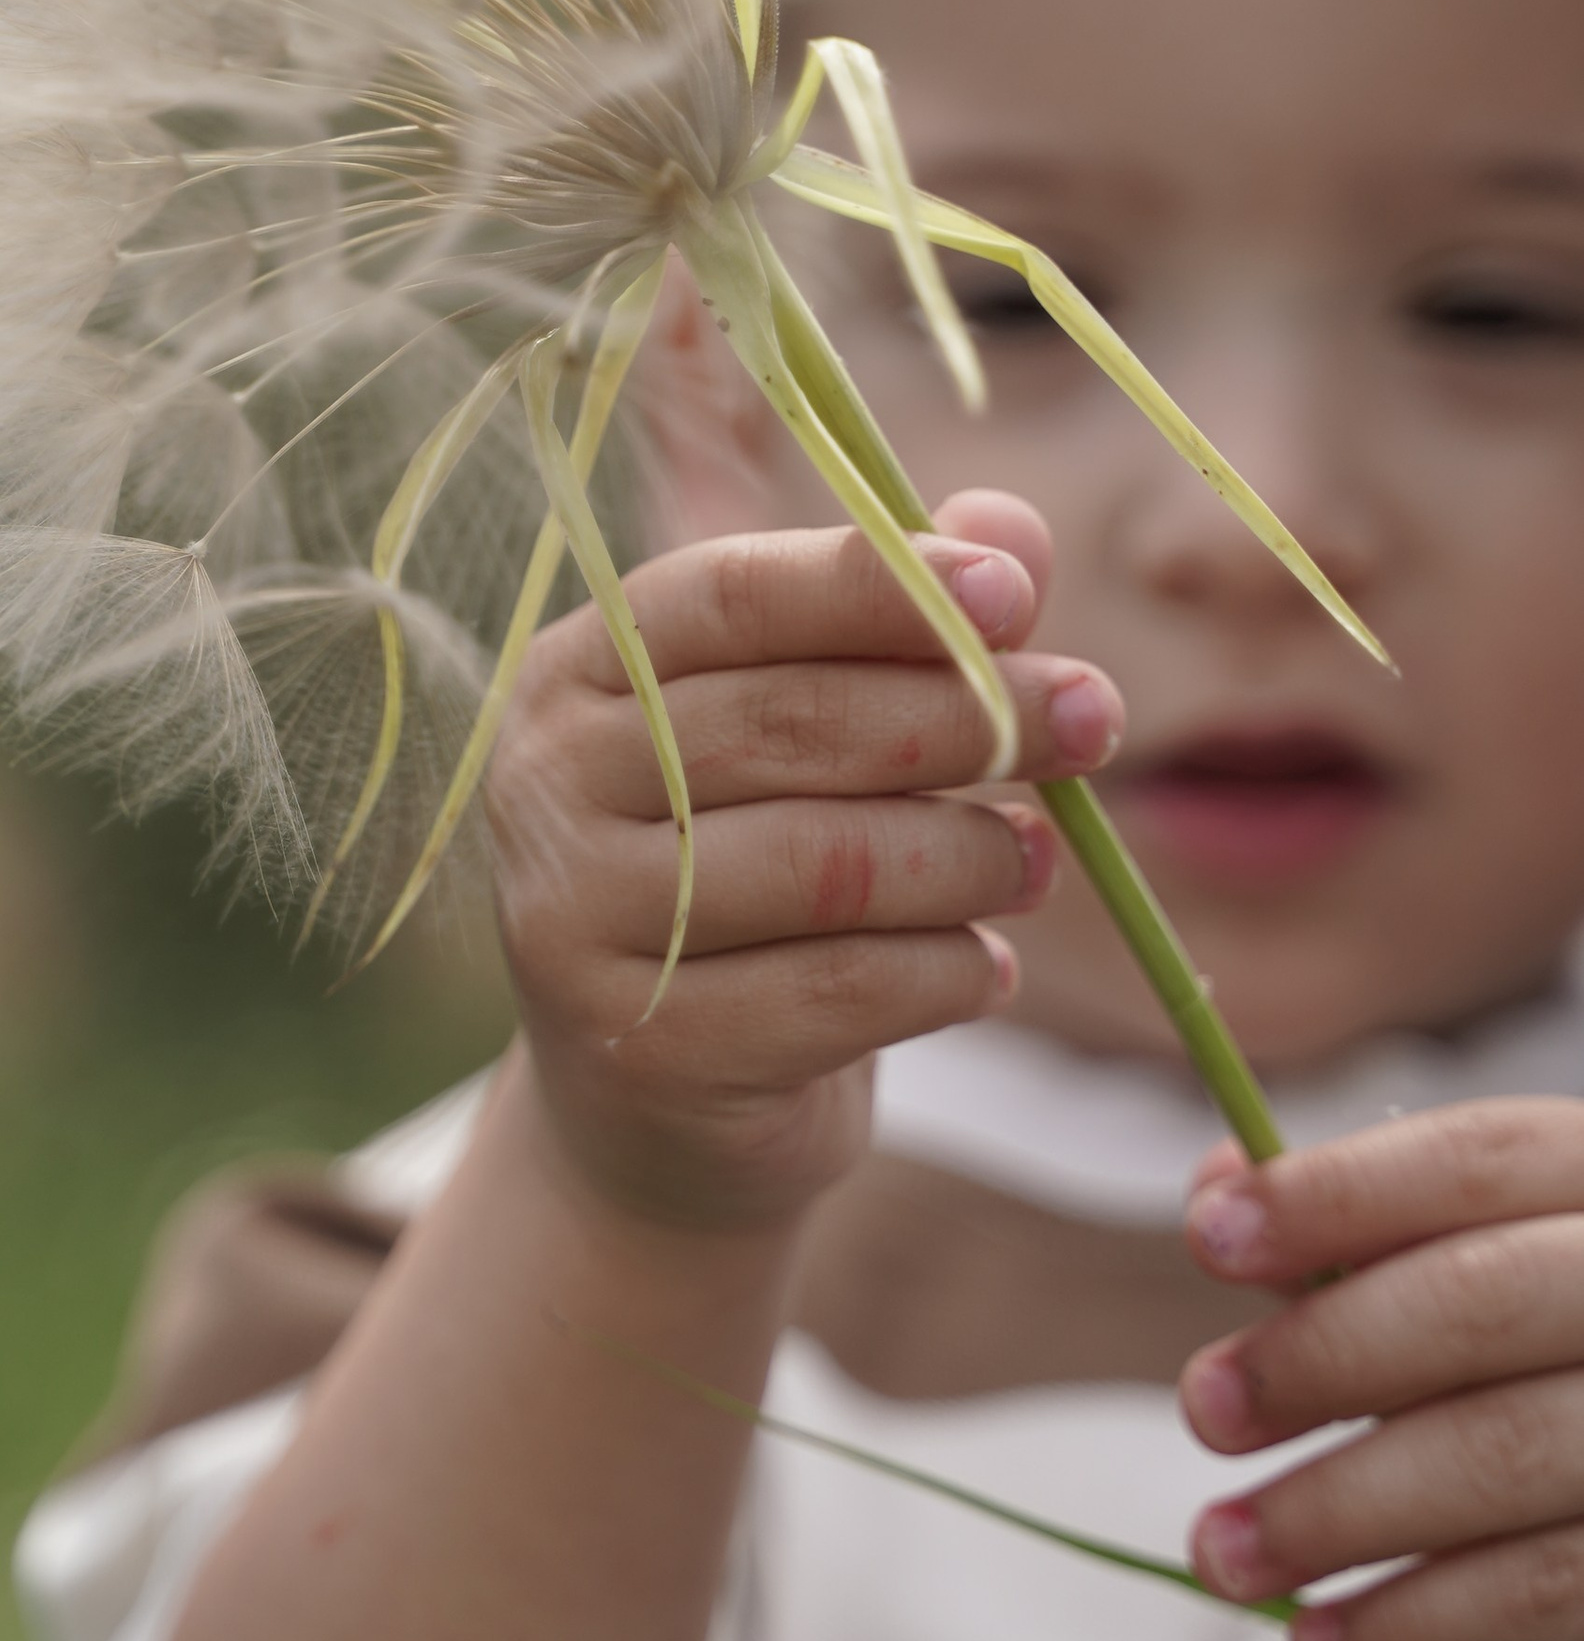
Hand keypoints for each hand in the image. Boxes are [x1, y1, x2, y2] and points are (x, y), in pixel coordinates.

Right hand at [487, 489, 1125, 1237]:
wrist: (654, 1112)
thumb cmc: (747, 883)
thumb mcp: (808, 746)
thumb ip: (899, 626)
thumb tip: (1013, 527)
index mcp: (577, 672)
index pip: (729, 595)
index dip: (878, 584)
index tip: (1018, 594)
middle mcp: (546, 785)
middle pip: (789, 724)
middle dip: (968, 713)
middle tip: (1094, 720)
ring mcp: (576, 922)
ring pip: (827, 863)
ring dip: (970, 856)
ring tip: (1038, 862)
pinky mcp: (643, 1048)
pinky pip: (843, 992)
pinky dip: (949, 973)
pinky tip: (987, 972)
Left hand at [1183, 1101, 1583, 1640]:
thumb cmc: (1569, 1356)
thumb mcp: (1510, 1259)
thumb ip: (1374, 1227)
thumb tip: (1214, 1189)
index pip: (1479, 1159)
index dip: (1337, 1194)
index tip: (1209, 1238)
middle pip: (1482, 1301)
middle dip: (1321, 1358)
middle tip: (1205, 1413)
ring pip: (1503, 1454)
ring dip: (1336, 1513)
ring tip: (1226, 1554)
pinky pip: (1547, 1593)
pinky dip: (1416, 1624)